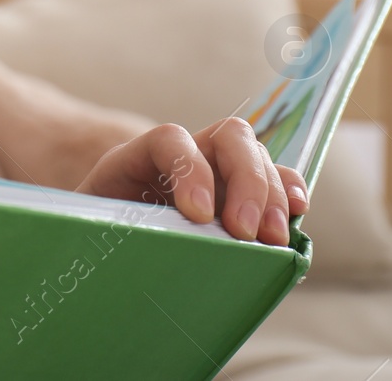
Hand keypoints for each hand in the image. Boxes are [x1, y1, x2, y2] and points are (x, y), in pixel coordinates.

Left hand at [74, 117, 308, 245]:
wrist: (98, 249)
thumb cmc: (94, 241)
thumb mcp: (94, 232)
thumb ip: (112, 233)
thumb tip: (140, 253)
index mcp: (135, 159)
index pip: (169, 139)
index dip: (190, 170)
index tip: (198, 215)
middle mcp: (182, 157)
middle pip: (228, 137)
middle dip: (245, 181)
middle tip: (244, 232)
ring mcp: (214, 171)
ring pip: (255, 157)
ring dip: (272, 195)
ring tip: (273, 239)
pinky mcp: (237, 196)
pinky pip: (275, 180)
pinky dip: (289, 192)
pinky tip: (298, 212)